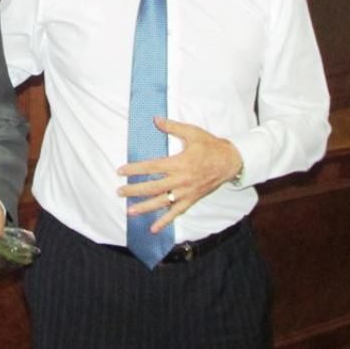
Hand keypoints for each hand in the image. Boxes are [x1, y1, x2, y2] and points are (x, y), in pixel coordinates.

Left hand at [116, 117, 242, 233]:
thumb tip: (155, 119)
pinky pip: (176, 213)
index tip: (121, 171)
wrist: (230, 161)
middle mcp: (181, 180)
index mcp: (179, 163)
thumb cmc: (210, 146)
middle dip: (134, 190)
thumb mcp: (192, 132)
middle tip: (119, 192)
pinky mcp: (192, 200)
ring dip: (145, 208)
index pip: (151, 167)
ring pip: (162, 202)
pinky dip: (165, 222)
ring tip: (130, 211)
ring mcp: (186, 192)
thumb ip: (172, 127)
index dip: (135, 169)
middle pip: (153, 187)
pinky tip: (154, 229)